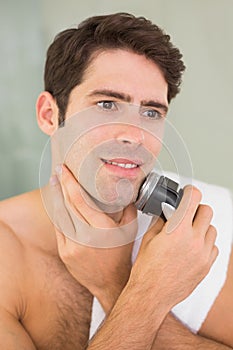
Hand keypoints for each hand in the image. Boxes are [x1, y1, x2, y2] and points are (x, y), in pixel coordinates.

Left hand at [50, 165, 137, 312]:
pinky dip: (57, 214)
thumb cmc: (121, 255)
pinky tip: (57, 203)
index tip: (65, 170)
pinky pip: (58, 228)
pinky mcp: (64, 253)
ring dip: (56, 197)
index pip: (80, 199)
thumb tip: (124, 188)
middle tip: (59, 170)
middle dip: (62, 185)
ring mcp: (72, 246)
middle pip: (68, 204)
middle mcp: (85, 237)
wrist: (111, 282)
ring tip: (55, 182)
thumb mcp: (130, 229)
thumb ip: (128, 207)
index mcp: (102, 229)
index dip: (70, 182)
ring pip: (60, 215)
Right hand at [130, 185, 218, 308]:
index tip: (187, 193)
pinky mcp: (207, 266)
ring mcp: (203, 254)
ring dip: (202, 226)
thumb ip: (162, 221)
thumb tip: (168, 211)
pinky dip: (205, 243)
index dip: (190, 192)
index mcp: (178, 230)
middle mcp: (194, 240)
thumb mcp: (148, 239)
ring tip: (188, 233)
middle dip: (196, 208)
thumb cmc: (146, 268)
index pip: (194, 198)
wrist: (151, 295)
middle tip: (186, 214)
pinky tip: (192, 248)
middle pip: (207, 211)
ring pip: (212, 228)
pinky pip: (213, 246)